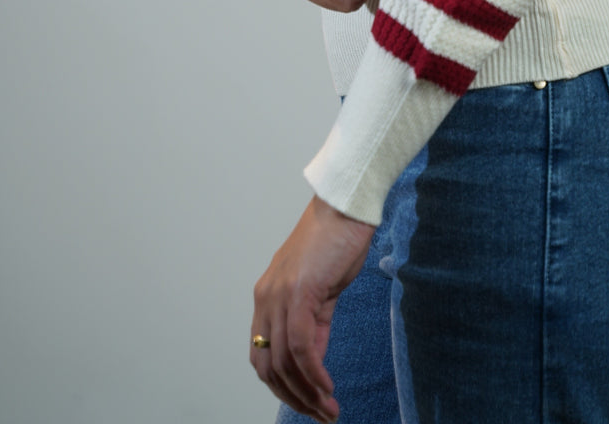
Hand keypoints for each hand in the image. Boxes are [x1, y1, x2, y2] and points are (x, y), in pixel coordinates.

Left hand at [250, 196, 374, 420]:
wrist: (346, 206)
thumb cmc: (336, 241)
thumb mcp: (319, 289)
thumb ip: (312, 322)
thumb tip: (312, 359)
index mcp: (267, 297)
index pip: (262, 355)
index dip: (281, 386)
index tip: (305, 402)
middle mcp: (266, 299)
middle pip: (267, 366)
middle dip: (292, 398)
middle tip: (319, 415)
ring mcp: (280, 296)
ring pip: (283, 362)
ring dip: (306, 394)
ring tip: (328, 411)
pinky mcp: (300, 293)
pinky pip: (300, 348)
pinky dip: (313, 374)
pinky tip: (327, 387)